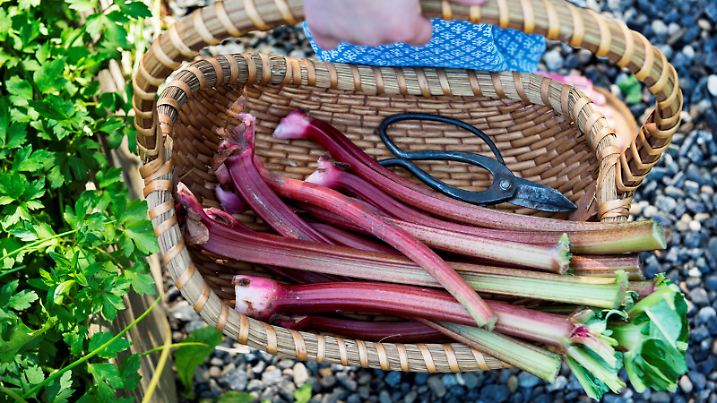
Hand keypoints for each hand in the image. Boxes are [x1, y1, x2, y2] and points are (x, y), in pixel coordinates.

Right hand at [304, 0, 488, 50]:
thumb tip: (481, 1)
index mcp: (401, 27)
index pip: (420, 36)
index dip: (416, 15)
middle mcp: (374, 39)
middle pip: (390, 33)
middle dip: (389, 14)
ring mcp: (345, 33)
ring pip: (361, 33)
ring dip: (363, 16)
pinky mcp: (320, 25)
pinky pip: (330, 36)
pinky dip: (335, 25)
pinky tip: (339, 6)